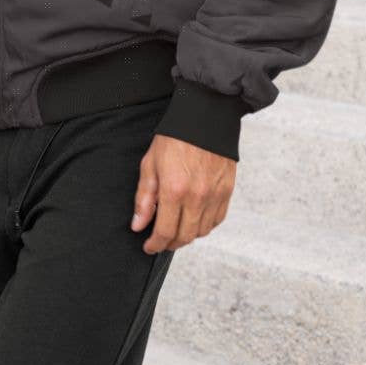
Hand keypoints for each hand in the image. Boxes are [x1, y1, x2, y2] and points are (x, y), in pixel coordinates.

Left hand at [130, 134, 236, 253]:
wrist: (204, 118)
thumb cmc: (174, 137)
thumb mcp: (150, 164)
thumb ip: (144, 198)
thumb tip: (138, 225)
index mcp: (174, 190)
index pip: (164, 232)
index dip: (154, 244)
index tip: (148, 246)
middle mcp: (197, 197)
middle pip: (184, 237)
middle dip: (170, 243)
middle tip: (160, 240)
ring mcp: (214, 195)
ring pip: (201, 232)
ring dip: (187, 235)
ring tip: (176, 229)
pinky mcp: (227, 191)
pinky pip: (216, 220)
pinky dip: (205, 225)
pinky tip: (194, 220)